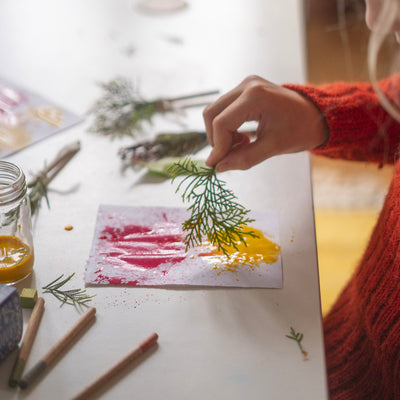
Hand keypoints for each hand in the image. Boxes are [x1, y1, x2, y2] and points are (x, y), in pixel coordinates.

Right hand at [203, 75, 326, 171]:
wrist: (315, 115)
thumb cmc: (301, 129)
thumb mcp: (274, 147)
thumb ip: (245, 158)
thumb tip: (219, 167)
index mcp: (256, 97)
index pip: (222, 123)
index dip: (217, 147)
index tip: (216, 165)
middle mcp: (247, 85)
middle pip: (212, 114)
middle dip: (216, 139)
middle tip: (230, 156)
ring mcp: (245, 85)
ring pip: (214, 111)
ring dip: (220, 134)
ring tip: (240, 145)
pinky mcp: (244, 90)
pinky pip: (223, 109)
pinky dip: (226, 127)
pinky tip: (242, 138)